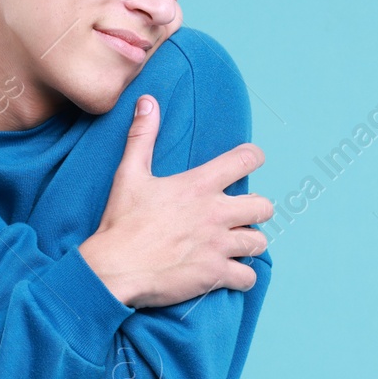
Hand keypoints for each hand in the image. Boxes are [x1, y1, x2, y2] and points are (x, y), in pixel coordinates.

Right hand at [77, 95, 273, 308]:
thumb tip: (147, 101)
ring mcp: (218, 245)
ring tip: (235, 245)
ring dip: (249, 243)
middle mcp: (215, 213)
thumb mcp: (128, 175)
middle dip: (255, 209)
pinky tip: (229, 274)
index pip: (245, 160)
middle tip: (239, 215)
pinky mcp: (215, 274)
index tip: (249, 162)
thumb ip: (142, 136)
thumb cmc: (121, 222)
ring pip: (259, 242)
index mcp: (198, 185)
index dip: (252, 158)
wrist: (113, 268)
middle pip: (264, 206)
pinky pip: (248, 277)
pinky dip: (241, 277)